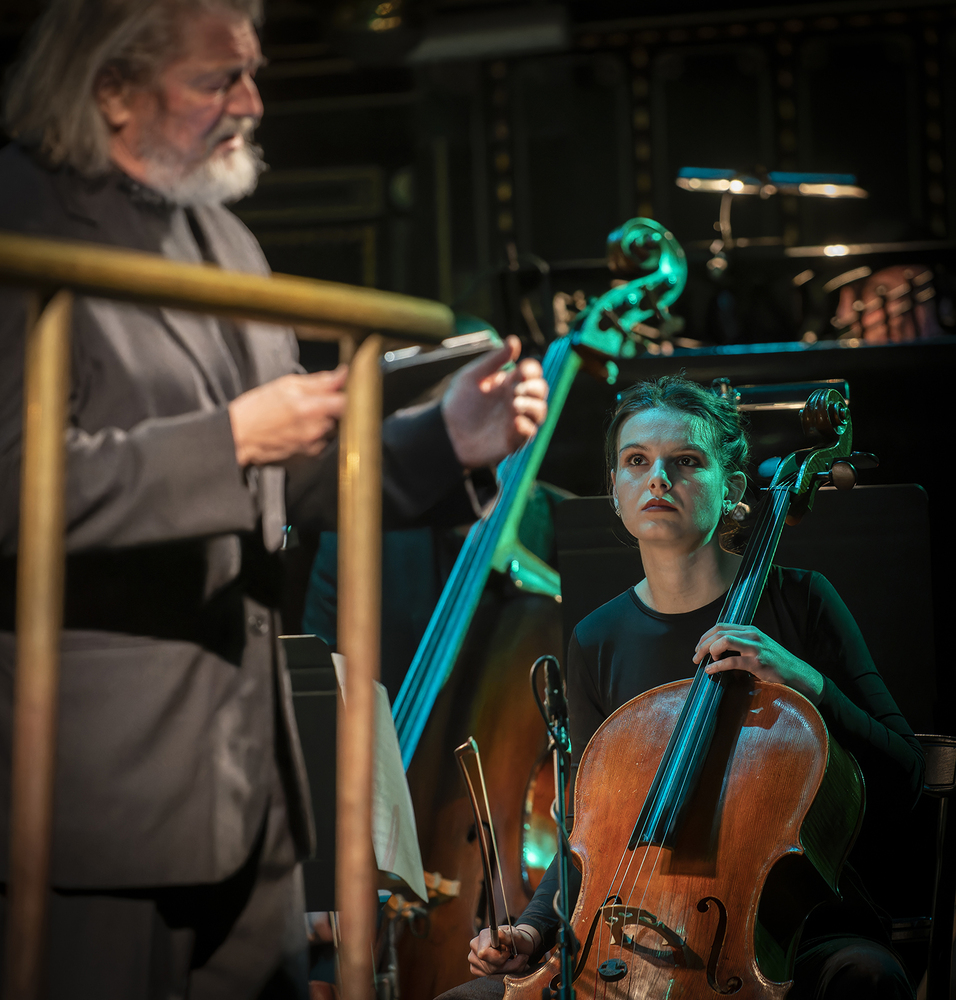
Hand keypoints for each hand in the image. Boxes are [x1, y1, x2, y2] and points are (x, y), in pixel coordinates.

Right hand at [228, 366, 347, 465]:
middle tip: (320, 400)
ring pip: (335, 427)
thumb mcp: (287, 385)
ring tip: (307, 414)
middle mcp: (318, 429)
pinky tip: (302, 427)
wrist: (239, 436)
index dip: (349, 393)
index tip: (345, 388)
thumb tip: (343, 374)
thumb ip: (321, 381)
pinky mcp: (311, 454)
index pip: (349, 401)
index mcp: (313, 408)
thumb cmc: (257, 409)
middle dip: (336, 406)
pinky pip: (325, 440)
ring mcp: (315, 443)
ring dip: (328, 420)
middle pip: (345, 415)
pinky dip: (319, 432)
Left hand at [441, 337, 547, 468]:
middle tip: (516, 390)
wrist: (446, 434)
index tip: (521, 370)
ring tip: (514, 405)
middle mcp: (516, 400)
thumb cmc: (458, 404)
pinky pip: (530, 433)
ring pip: (540, 411)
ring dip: (532, 406)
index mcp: (508, 383)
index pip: (531, 373)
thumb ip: (493, 360)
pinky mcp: (513, 440)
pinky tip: (514, 422)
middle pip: (541, 390)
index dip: (532, 370)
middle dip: (534, 387)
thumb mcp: (471, 377)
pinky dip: (526, 426)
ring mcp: (517, 420)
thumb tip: (513, 340)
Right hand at [468, 923, 539, 976]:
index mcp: (484, 935)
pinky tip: (503, 965)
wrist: (518, 947)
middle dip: (505, 965)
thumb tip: (498, 933)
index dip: (500, 957)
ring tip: (510, 961)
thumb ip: (508, 936)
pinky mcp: (475, 968)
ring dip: (505, 970)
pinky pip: (486, 977)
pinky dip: (499, 974)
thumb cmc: (518, 941)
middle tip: (514, 957)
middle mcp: (475, 945)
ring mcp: (473, 957)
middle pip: (488, 966)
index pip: (484, 953)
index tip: (509, 952)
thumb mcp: (518, 936)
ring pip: (489, 973)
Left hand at [693, 623, 823, 704]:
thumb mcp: (758, 647)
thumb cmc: (775, 662)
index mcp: (750, 630)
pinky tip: (710, 670)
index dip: (705, 636)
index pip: (721, 626)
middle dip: (702, 644)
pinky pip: (731, 661)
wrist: (797, 674)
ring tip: (703, 662)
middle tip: (695, 657)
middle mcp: (752, 635)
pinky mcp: (757, 662)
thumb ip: (741, 644)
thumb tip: (716, 649)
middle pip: (719, 633)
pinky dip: (717, 666)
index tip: (698, 647)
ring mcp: (755, 648)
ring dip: (708, 651)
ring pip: (723, 641)